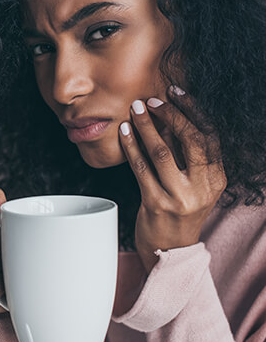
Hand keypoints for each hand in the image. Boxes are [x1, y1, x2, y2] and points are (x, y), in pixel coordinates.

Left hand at [119, 86, 226, 271]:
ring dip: (146, 126)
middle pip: (190, 140)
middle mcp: (203, 187)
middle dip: (169, 114)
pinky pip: (140, 168)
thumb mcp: (192, 184)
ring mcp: (180, 197)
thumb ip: (186, 155)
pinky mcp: (157, 204)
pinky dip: (130, 146)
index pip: (209, 135)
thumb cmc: (178, 210)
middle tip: (150, 100)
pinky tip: (124, 132)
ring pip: (162, 152)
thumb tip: (169, 115)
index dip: (193, 110)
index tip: (175, 91)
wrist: (169, 250)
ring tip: (134, 109)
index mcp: (217, 178)